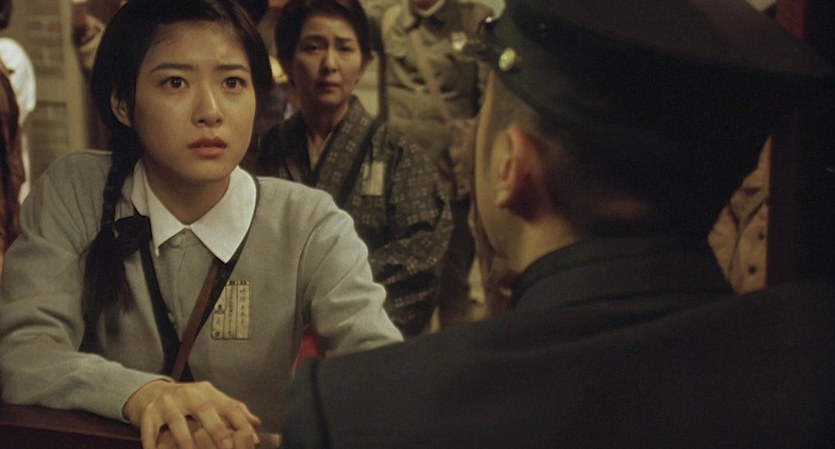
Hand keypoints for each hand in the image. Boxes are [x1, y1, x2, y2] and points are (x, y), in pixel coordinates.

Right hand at [123, 380, 260, 448]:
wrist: (151, 393)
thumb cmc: (188, 401)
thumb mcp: (210, 400)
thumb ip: (232, 411)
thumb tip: (256, 424)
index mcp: (206, 391)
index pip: (227, 404)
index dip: (240, 421)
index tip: (251, 438)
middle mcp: (187, 394)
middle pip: (204, 410)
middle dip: (217, 430)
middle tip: (227, 448)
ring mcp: (166, 403)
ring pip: (177, 421)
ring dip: (186, 440)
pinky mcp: (148, 414)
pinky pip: (150, 431)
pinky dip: (153, 444)